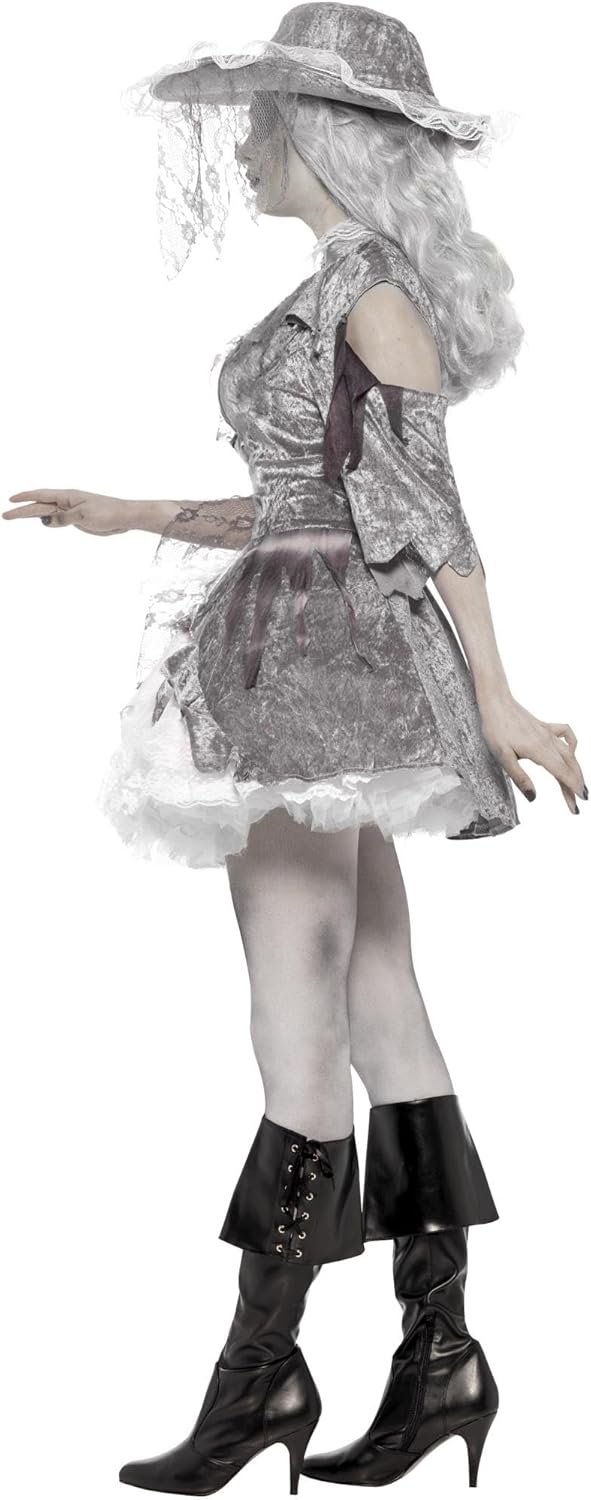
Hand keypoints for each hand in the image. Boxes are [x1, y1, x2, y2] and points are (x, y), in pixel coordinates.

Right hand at [2, 489, 131, 535]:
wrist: (124, 517)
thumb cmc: (107, 512)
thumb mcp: (83, 516)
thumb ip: (63, 518)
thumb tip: (45, 521)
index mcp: (67, 496)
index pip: (40, 496)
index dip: (24, 498)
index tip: (10, 500)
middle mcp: (66, 502)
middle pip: (39, 506)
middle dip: (22, 510)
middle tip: (5, 515)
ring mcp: (71, 510)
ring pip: (46, 513)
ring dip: (31, 514)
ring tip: (16, 516)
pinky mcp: (77, 519)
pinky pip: (57, 519)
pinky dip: (47, 520)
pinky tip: (42, 521)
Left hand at [477, 691, 586, 814]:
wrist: (495, 702)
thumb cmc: (495, 729)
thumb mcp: (502, 757)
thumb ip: (519, 778)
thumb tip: (533, 798)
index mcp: (538, 751)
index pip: (562, 772)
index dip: (572, 788)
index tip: (581, 801)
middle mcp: (548, 742)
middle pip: (569, 766)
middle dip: (576, 784)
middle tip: (579, 803)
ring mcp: (548, 733)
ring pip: (569, 754)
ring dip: (576, 770)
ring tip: (580, 786)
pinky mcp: (545, 727)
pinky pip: (566, 734)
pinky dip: (573, 744)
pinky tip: (572, 752)